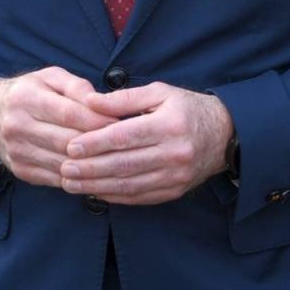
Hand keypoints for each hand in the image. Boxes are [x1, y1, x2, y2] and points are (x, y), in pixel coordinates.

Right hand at [0, 67, 116, 187]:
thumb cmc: (30, 92)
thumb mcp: (50, 78)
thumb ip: (78, 86)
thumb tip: (102, 102)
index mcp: (27, 99)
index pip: (70, 114)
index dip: (99, 122)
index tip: (123, 125)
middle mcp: (17, 126)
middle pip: (68, 142)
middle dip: (99, 146)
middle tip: (125, 146)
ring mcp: (17, 152)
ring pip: (63, 164)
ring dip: (92, 166)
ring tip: (116, 161)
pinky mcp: (20, 171)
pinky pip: (55, 179)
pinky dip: (78, 178)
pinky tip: (97, 173)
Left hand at [60, 83, 234, 204]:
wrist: (225, 135)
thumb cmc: (188, 109)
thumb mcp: (160, 93)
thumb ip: (124, 98)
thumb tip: (88, 101)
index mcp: (169, 124)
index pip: (124, 136)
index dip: (94, 143)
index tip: (71, 146)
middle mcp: (174, 152)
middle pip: (123, 164)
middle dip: (89, 168)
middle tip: (63, 168)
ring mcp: (175, 175)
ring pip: (128, 184)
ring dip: (95, 186)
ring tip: (71, 183)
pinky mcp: (175, 191)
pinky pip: (139, 197)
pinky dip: (114, 196)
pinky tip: (95, 191)